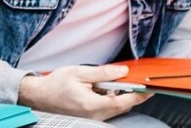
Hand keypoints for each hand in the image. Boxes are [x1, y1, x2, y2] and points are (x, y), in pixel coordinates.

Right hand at [17, 65, 151, 120]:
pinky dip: (109, 98)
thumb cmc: (56, 84)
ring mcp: (93, 118)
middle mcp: (95, 115)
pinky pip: (107, 109)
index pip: (124, 101)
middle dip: (129, 92)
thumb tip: (122, 71)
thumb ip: (102, 73)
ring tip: (101, 82)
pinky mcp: (91, 117)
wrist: (40, 96)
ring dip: (116, 95)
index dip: (140, 95)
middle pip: (122, 105)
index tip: (150, 89)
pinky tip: (98, 89)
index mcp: (92, 104)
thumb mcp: (79, 73)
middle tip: (130, 78)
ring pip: (115, 107)